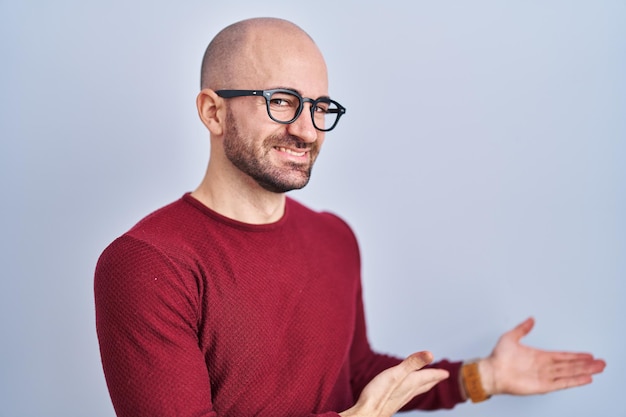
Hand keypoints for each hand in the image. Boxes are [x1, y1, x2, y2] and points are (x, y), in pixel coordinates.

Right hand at [339, 351, 448, 416]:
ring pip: (415, 390)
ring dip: (423, 385)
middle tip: (440, 377)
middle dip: (432, 379)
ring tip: (426, 382)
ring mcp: (399, 399)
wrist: (366, 414)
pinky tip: (404, 391)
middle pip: (424, 385)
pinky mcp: (391, 402)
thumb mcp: (396, 374)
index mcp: (410, 384)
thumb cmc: (378, 395)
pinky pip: (406, 394)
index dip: (436, 373)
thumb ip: (412, 363)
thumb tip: (430, 354)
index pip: (427, 377)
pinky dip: (411, 389)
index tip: (446, 373)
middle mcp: (407, 392)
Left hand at [478, 317, 605, 395]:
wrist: (491, 371)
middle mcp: (544, 367)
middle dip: (586, 364)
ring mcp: (544, 377)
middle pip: (570, 365)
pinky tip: (585, 379)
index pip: (562, 356)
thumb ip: (523, 328)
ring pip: (570, 373)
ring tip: (599, 369)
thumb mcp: (511, 337)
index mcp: (539, 356)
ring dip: (584, 371)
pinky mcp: (542, 386)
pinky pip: (562, 383)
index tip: (588, 355)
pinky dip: (574, 381)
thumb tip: (531, 319)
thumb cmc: (498, 357)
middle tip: (601, 363)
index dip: (576, 355)